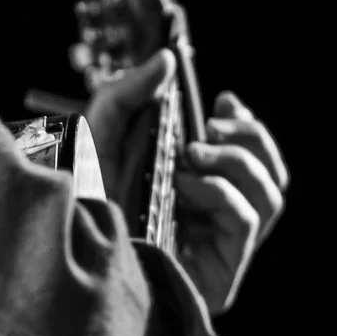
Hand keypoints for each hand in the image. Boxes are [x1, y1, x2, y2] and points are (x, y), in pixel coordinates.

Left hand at [85, 59, 289, 314]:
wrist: (65, 259)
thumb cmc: (79, 204)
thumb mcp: (97, 136)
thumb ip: (127, 93)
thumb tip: (167, 61)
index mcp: (196, 188)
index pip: (250, 156)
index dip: (247, 124)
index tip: (223, 101)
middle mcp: (214, 219)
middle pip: (271, 173)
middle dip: (250, 137)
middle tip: (211, 126)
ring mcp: (221, 248)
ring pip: (270, 196)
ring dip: (235, 163)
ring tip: (190, 157)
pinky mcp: (221, 274)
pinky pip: (246, 220)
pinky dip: (220, 193)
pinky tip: (185, 188)